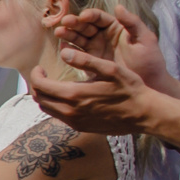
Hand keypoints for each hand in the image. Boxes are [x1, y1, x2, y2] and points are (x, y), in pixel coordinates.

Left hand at [27, 49, 165, 136]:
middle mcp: (70, 111)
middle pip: (40, 99)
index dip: (36, 75)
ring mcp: (75, 122)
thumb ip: (85, 60)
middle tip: (44, 75)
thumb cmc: (130, 89)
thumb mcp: (110, 69)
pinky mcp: (81, 127)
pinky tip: (66, 96)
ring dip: (45, 96)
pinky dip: (56, 105)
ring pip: (47, 109)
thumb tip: (63, 52)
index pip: (40, 85)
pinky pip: (59, 116)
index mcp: (74, 94)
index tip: (40, 67)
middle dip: (37, 85)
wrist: (144, 114)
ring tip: (53, 84)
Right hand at [57, 5, 171, 91]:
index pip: (99, 18)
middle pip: (85, 26)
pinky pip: (77, 54)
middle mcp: (103, 36)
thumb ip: (133, 23)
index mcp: (116, 28)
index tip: (83, 17)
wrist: (149, 86)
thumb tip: (118, 6)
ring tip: (59, 33)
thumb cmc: (150, 62)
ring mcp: (96, 49)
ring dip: (68, 35)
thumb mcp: (145, 40)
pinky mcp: (90, 63)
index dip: (90, 16)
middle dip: (74, 24)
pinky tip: (63, 48)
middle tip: (64, 23)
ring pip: (78, 38)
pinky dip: (68, 50)